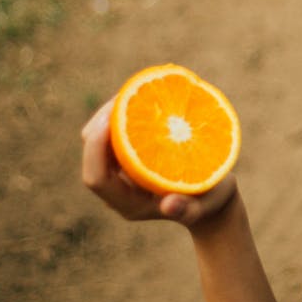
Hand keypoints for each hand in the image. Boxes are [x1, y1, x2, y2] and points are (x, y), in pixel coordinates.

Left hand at [81, 100, 236, 226]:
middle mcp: (118, 188)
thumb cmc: (208, 204)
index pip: (96, 178)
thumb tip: (170, 206)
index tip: (112, 118)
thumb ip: (188, 211)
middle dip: (101, 123)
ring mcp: (122, 172)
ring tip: (132, 91)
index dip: (96, 149)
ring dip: (111, 114)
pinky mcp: (130, 157)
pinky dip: (124, 115)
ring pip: (99, 140)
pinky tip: (142, 97)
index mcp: (128, 204)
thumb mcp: (204, 207)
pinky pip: (115, 133)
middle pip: (92, 154)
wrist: (210, 201)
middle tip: (123, 96)